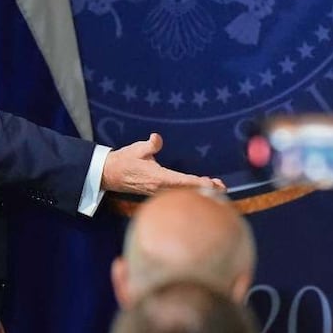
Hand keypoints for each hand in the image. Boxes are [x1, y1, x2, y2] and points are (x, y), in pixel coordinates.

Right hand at [102, 133, 224, 195]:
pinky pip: (177, 194)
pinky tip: (200, 189)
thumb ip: (150, 145)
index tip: (211, 183)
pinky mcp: (158, 193)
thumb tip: (157, 138)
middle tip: (222, 187)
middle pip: (187, 191)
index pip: (182, 182)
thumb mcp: (137, 149)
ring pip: (183, 194)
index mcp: (158, 177)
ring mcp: (159, 192)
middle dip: (205, 190)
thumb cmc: (125, 161)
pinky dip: (191, 192)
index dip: (198, 183)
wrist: (110, 174)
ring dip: (200, 191)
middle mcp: (160, 188)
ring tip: (217, 188)